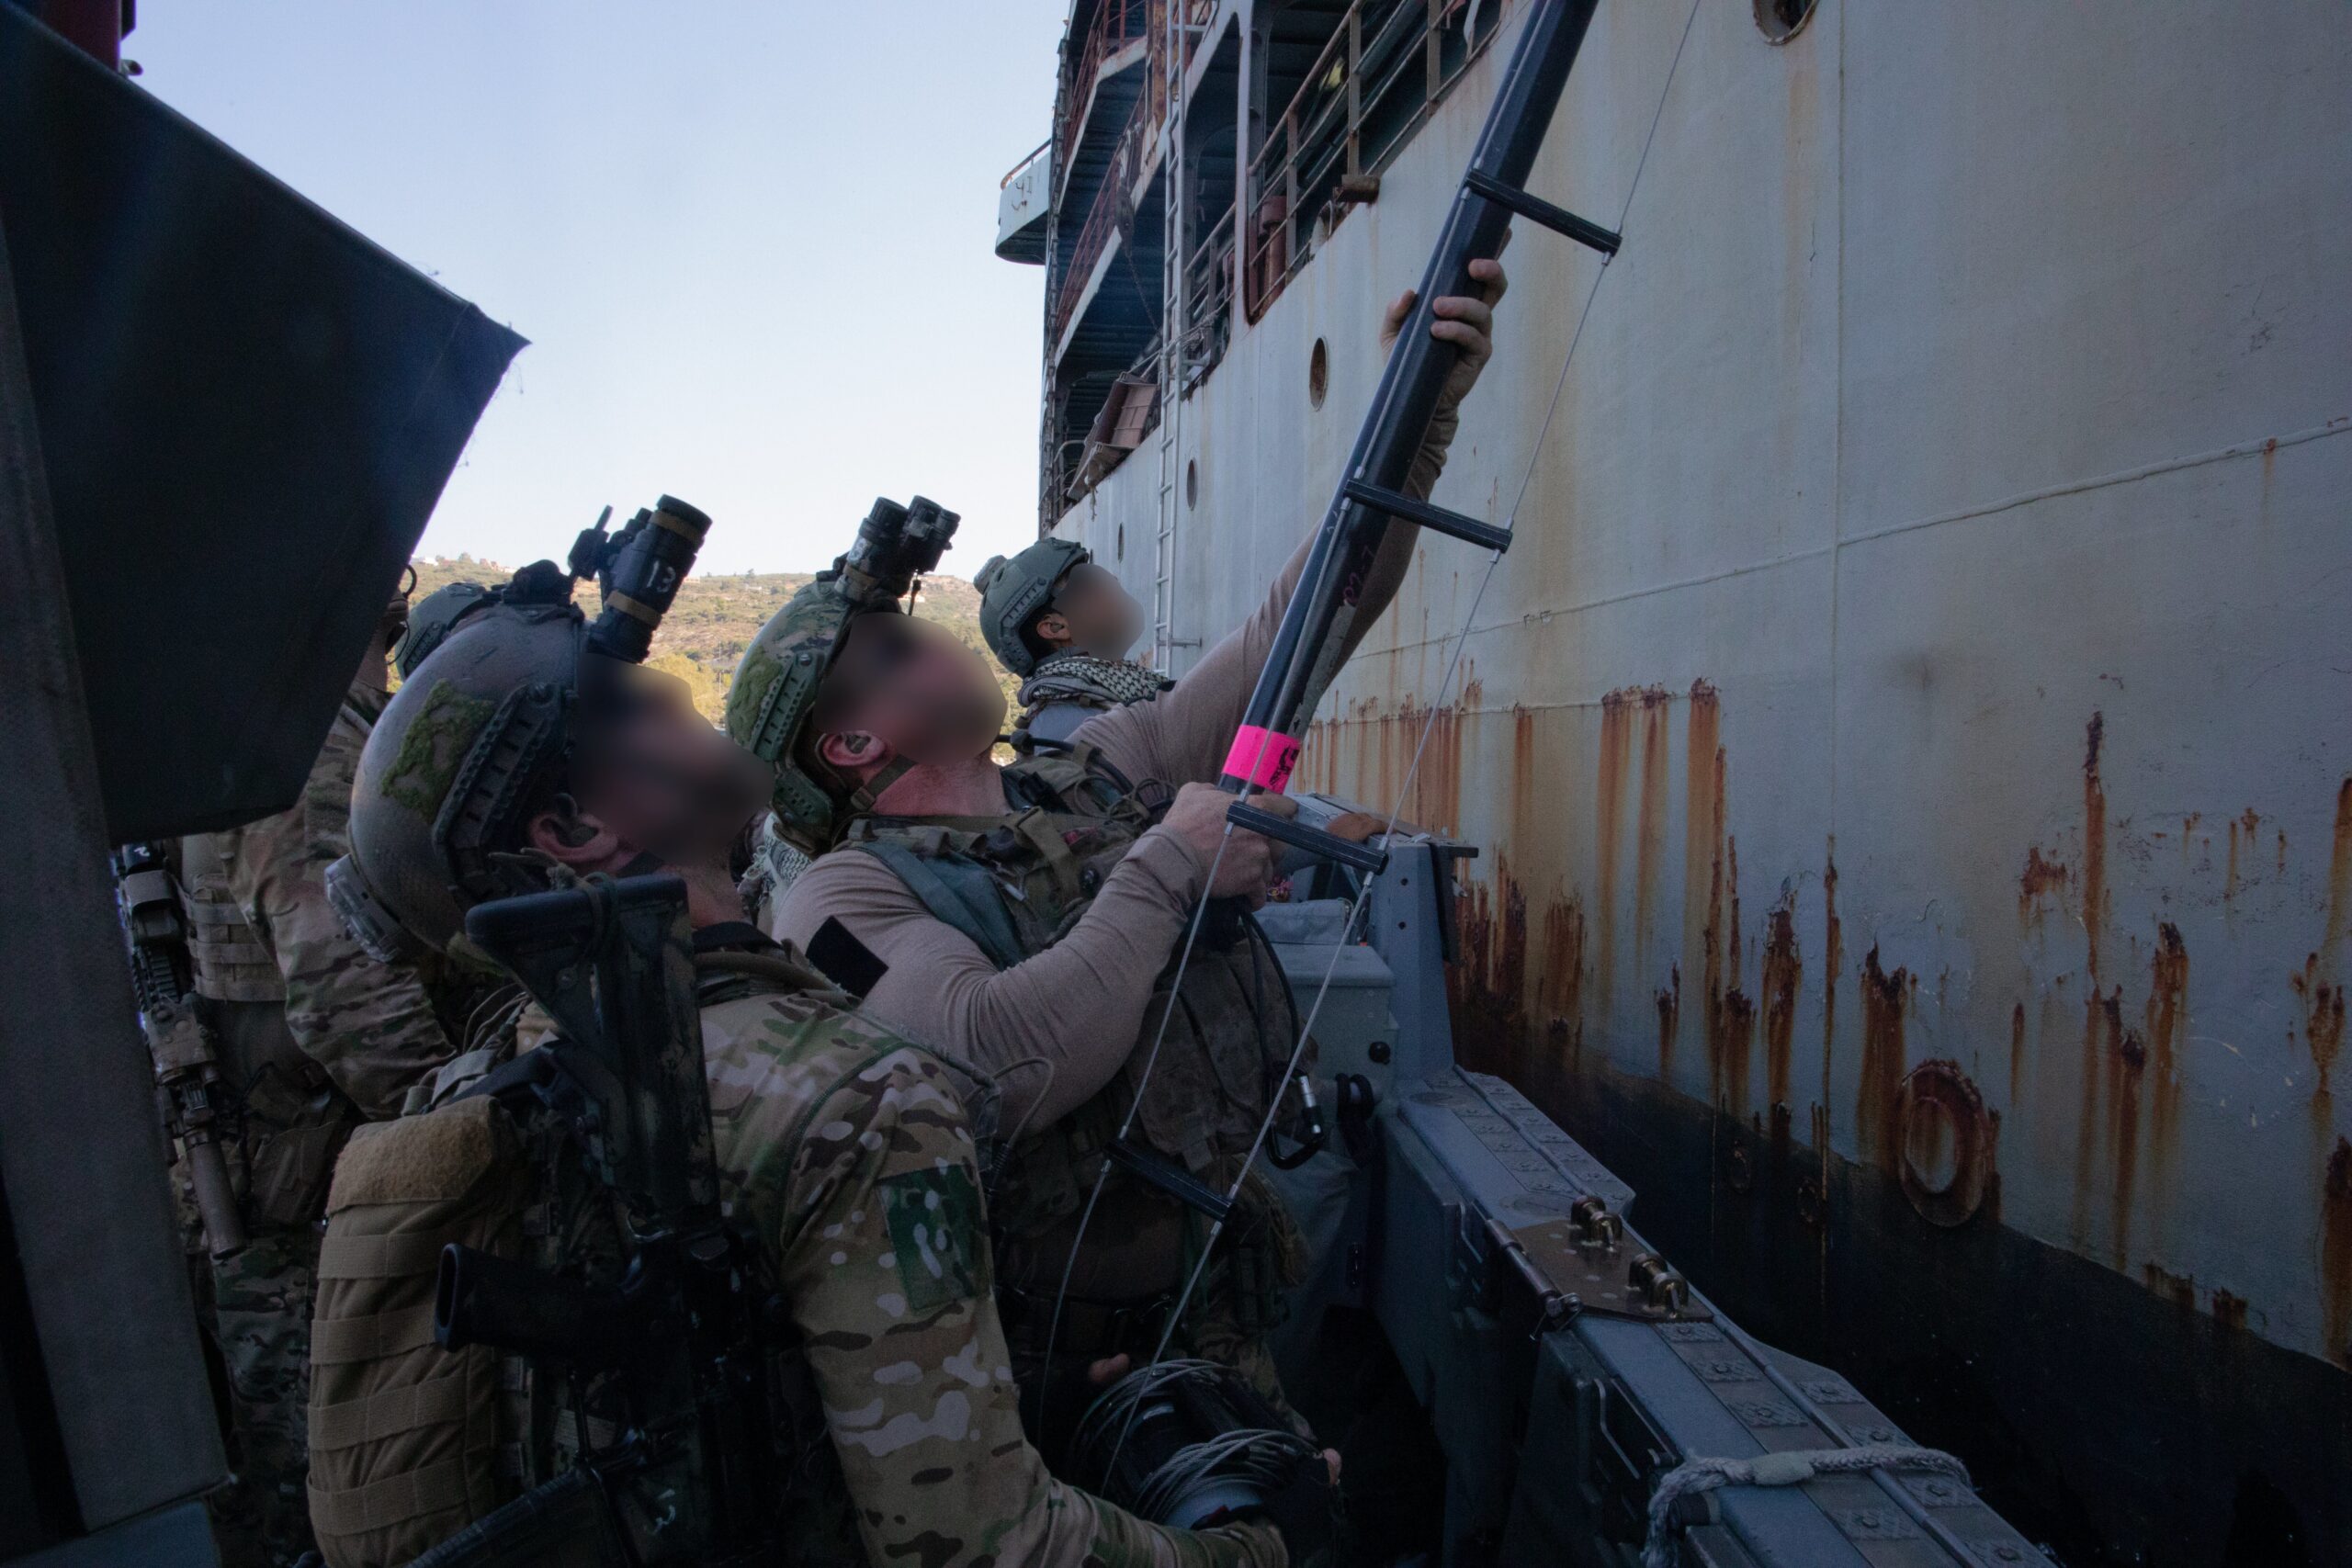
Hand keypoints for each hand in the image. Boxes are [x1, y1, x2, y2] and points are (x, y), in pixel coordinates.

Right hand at [1163, 784, 1294, 905]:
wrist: (1173, 859)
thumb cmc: (1182, 825)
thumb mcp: (1193, 793)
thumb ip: (1213, 790)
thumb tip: (1219, 793)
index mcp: (1255, 808)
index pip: (1286, 808)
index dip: (1281, 813)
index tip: (1275, 818)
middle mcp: (1263, 834)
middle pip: (1282, 842)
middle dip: (1270, 846)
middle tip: (1251, 849)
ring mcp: (1259, 859)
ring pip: (1270, 868)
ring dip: (1259, 871)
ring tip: (1242, 873)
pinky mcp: (1252, 882)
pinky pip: (1261, 893)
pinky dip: (1253, 896)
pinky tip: (1244, 895)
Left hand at [1380, 232, 1510, 411]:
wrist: (1411, 398)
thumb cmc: (1406, 362)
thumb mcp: (1392, 334)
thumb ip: (1396, 312)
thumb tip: (1409, 292)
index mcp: (1458, 303)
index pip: (1478, 275)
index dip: (1493, 252)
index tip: (1500, 232)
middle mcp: (1473, 317)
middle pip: (1495, 286)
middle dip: (1491, 270)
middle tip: (1473, 265)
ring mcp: (1479, 336)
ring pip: (1483, 310)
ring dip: (1462, 304)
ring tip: (1438, 307)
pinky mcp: (1478, 356)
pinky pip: (1473, 337)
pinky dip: (1455, 330)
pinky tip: (1437, 331)